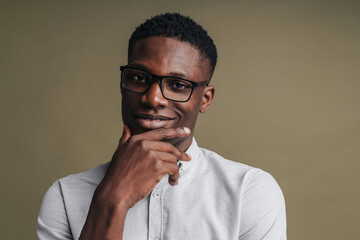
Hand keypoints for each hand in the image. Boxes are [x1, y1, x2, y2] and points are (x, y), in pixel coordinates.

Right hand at [80, 125, 190, 239]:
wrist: (114, 193)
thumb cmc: (116, 175)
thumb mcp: (119, 152)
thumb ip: (125, 139)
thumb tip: (126, 127)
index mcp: (136, 140)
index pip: (160, 133)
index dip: (175, 131)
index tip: (186, 131)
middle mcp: (144, 145)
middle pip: (169, 147)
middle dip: (180, 154)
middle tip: (187, 158)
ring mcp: (151, 155)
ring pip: (172, 158)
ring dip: (175, 169)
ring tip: (173, 177)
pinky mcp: (157, 167)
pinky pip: (173, 168)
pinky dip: (175, 176)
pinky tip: (172, 181)